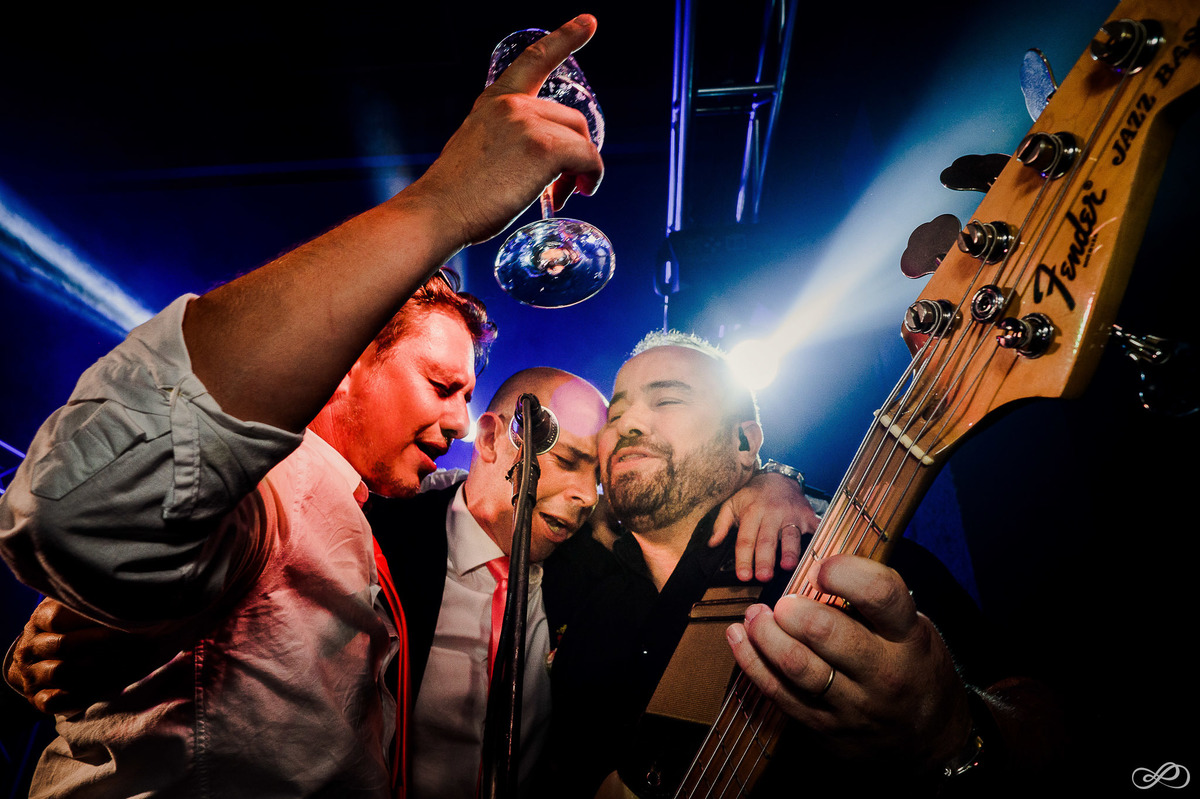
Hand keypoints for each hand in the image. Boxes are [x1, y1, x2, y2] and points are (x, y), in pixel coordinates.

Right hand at [5, 597, 149, 715]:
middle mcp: (30, 647)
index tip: (120, 619)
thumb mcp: (80, 608)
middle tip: (129, 641)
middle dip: (100, 642)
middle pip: (63, 644)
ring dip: (95, 668)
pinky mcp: (38, 698)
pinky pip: (55, 699)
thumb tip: (126, 589)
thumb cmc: (78, 628)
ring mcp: (31, 674)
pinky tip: (101, 686)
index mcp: (40, 619)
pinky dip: (80, 694)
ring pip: (60, 671)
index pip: (58, 617)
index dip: (92, 618)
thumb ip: (94, 601)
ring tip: (122, 662)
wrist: (47, 661)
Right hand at [404, 14, 604, 246]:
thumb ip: (506, 141)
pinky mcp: (544, 149)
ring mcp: (528, 123)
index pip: (534, 59)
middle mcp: (512, 105)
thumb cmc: (456, 196)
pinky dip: (592, 177)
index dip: (566, 38)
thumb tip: (536, 163)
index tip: (589, 22)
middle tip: (562, 186)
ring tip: (561, 195)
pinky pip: (589, 159)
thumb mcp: (478, 149)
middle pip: (570, 119)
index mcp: (495, 102)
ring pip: (581, 140)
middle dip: (573, 152)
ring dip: (580, 170)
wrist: (438, 212)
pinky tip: (581, 191)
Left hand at [709, 471, 818, 581]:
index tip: (743, 576)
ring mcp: (791, 514)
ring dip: (790, 552)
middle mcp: (772, 514)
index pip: (746, 539)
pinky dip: (816, 540)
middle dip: (765, 559)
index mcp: (752, 512)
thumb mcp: (732, 503)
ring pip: (790, 536)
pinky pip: (814, 529)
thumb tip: (712, 543)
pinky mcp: (807, 515)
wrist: (779, 476)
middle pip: (767, 540)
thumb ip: (721, 523)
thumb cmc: (753, 494)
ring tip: (788, 566)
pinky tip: (818, 554)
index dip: (744, 559)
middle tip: (763, 577)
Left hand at [725, 554, 972, 773]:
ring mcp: (852, 705)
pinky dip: (752, 662)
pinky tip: (738, 638)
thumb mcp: (913, 630)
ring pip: (797, 665)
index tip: (822, 568)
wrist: (931, 742)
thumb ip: (873, 604)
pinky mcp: (826, 729)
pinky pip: (779, 694)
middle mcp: (882, 672)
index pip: (879, 594)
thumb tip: (817, 566)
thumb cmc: (914, 668)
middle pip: (828, 633)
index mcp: (907, 637)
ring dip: (765, 634)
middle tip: (782, 602)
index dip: (845, 572)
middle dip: (793, 610)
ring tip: (754, 616)